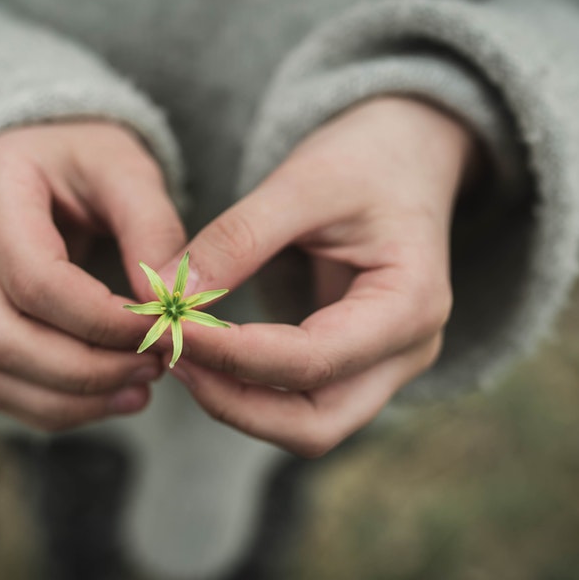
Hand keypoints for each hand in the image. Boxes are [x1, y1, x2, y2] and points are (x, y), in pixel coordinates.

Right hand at [0, 122, 185, 431]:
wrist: (40, 159)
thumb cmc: (87, 159)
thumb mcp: (127, 167)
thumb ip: (152, 228)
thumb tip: (172, 306)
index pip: (34, 280)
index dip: (101, 320)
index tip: (162, 329)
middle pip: (3, 339)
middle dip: (87, 370)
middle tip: (155, 367)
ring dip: (72, 399)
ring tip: (140, 390)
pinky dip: (53, 407)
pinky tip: (110, 398)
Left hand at [161, 97, 476, 456]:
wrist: (405, 152)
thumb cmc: (364, 159)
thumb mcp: (303, 181)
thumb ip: (239, 238)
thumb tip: (168, 295)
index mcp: (411, 304)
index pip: (314, 361)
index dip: (233, 355)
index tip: (168, 327)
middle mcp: (406, 353)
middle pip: (315, 425)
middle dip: (233, 402)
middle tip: (167, 352)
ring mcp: (383, 367)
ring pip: (305, 427)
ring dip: (234, 403)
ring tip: (175, 350)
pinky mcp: (353, 366)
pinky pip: (297, 403)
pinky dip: (245, 390)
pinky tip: (200, 352)